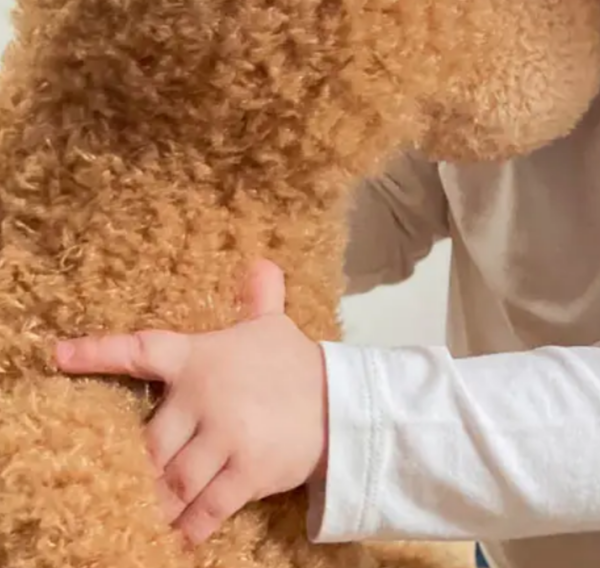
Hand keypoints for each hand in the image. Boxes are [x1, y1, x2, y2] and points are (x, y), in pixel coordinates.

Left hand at [54, 260, 327, 546]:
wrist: (343, 403)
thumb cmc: (297, 365)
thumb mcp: (274, 328)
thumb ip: (260, 299)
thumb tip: (261, 264)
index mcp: (202, 358)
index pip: (142, 350)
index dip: (98, 352)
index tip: (58, 355)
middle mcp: (206, 397)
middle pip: (150, 443)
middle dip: (143, 467)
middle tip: (137, 480)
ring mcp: (226, 436)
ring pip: (173, 480)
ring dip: (161, 501)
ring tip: (151, 514)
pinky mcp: (246, 471)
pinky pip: (205, 508)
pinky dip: (191, 526)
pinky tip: (182, 535)